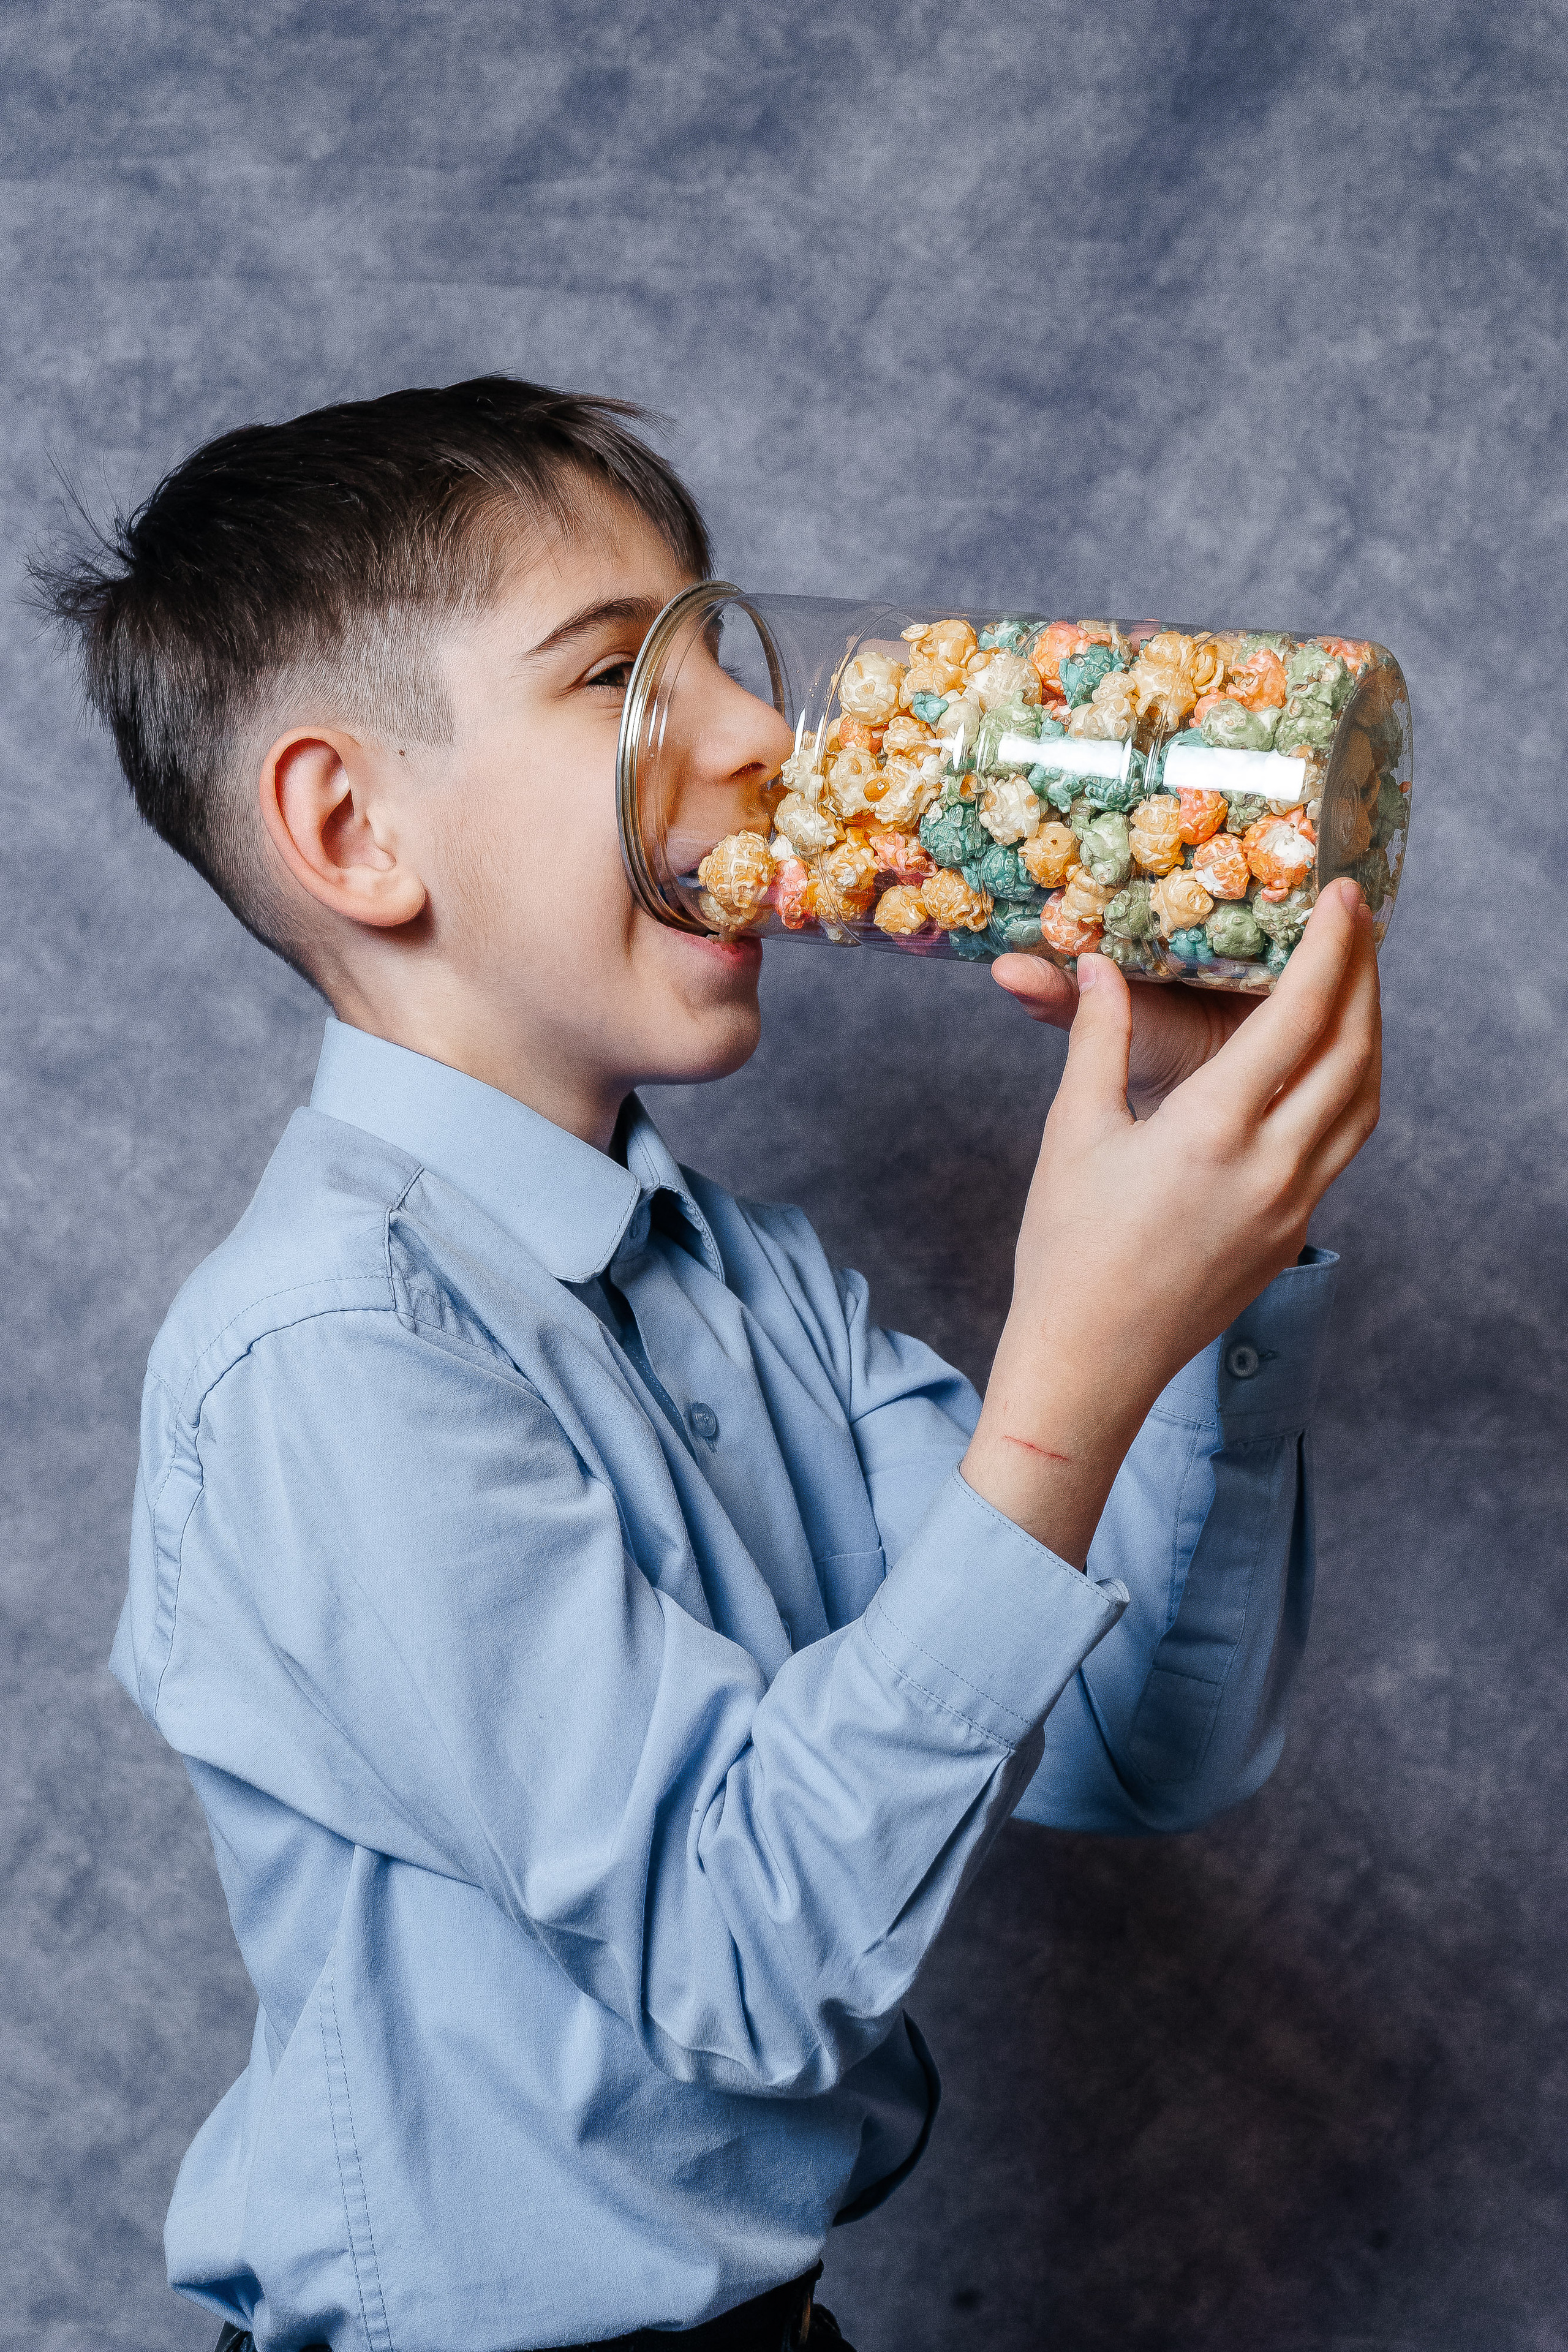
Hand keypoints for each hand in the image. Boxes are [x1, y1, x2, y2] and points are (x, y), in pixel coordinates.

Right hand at [963, 879, 1379, 1565]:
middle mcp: (1273, 1168)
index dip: (1331, 946)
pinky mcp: (1292, 1235)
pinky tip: (1329, 1066)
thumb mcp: (1074, 1134)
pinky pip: (1344, 1145)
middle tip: (1358, 922)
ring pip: (1365, 1102)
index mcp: (1214, 1132)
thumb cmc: (1067, 1252)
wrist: (1091, 1365)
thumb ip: (1096, 1039)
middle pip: (1355, 1051)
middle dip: (1365, 976)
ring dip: (1369, 1034)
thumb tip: (1099, 965)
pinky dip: (1351, 1089)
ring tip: (1355, 984)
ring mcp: (1293, 1208)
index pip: (1301, 1016)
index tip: (1342, 894)